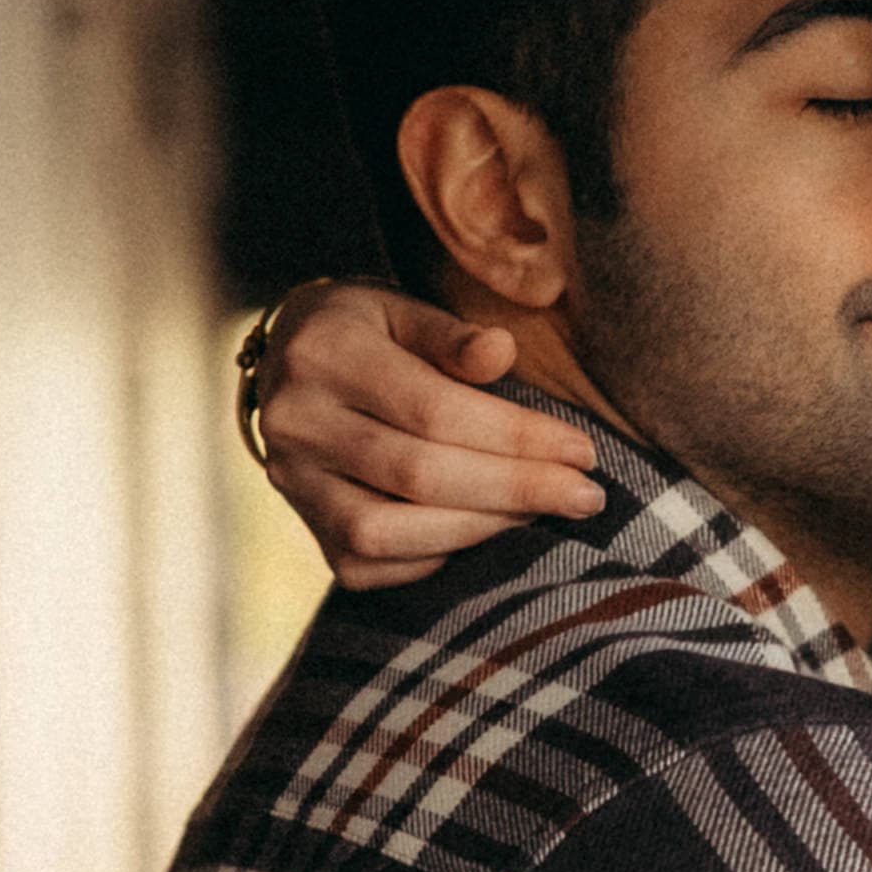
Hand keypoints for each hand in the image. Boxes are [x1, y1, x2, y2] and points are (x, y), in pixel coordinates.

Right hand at [250, 281, 607, 586]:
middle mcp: (296, 424)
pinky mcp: (306, 529)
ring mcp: (292, 484)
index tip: (582, 451)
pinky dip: (435, 556)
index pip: (433, 409)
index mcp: (325, 355)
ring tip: (540, 514)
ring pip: (386, 531)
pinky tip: (485, 533)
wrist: (287, 364)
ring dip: (479, 529)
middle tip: (585, 496)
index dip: (514, 436)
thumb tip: (502, 353)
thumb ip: (450, 333)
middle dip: (514, 489)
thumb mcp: (400, 307)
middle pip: (417, 475)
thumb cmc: (365, 330)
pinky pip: (369, 564)